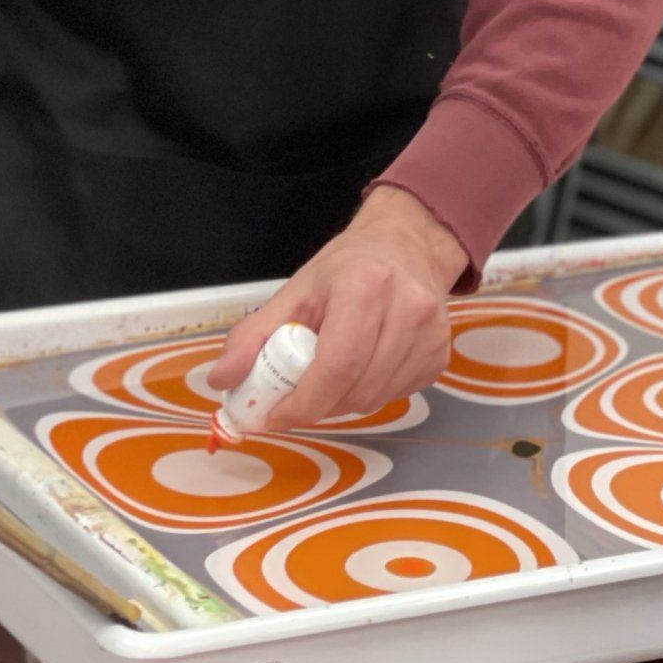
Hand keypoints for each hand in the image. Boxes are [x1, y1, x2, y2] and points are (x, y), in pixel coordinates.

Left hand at [206, 188, 465, 427]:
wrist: (405, 245)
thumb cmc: (347, 268)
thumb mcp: (296, 291)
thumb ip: (254, 336)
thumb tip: (222, 379)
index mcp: (366, 287)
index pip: (336, 367)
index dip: (301, 404)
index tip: (273, 416)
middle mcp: (408, 310)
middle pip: (356, 390)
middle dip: (317, 406)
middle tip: (295, 398)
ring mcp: (430, 335)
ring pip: (376, 400)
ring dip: (342, 403)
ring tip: (328, 377)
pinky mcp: (441, 356)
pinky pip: (397, 396)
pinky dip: (369, 395)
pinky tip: (362, 369)